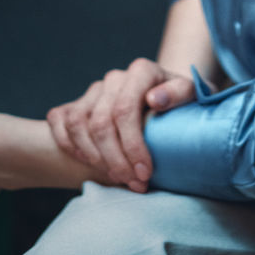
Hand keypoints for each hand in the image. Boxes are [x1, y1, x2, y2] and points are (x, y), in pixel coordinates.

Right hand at [46, 57, 194, 189]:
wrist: (167, 102)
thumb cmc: (181, 104)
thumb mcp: (193, 96)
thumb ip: (179, 94)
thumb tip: (155, 100)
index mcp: (142, 70)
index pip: (124, 109)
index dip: (131, 145)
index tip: (145, 173)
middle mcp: (115, 78)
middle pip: (100, 123)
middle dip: (115, 160)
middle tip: (133, 184)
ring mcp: (93, 90)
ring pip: (78, 125)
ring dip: (94, 158)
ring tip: (117, 177)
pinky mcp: (76, 102)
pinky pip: (61, 123)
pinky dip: (70, 147)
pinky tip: (90, 163)